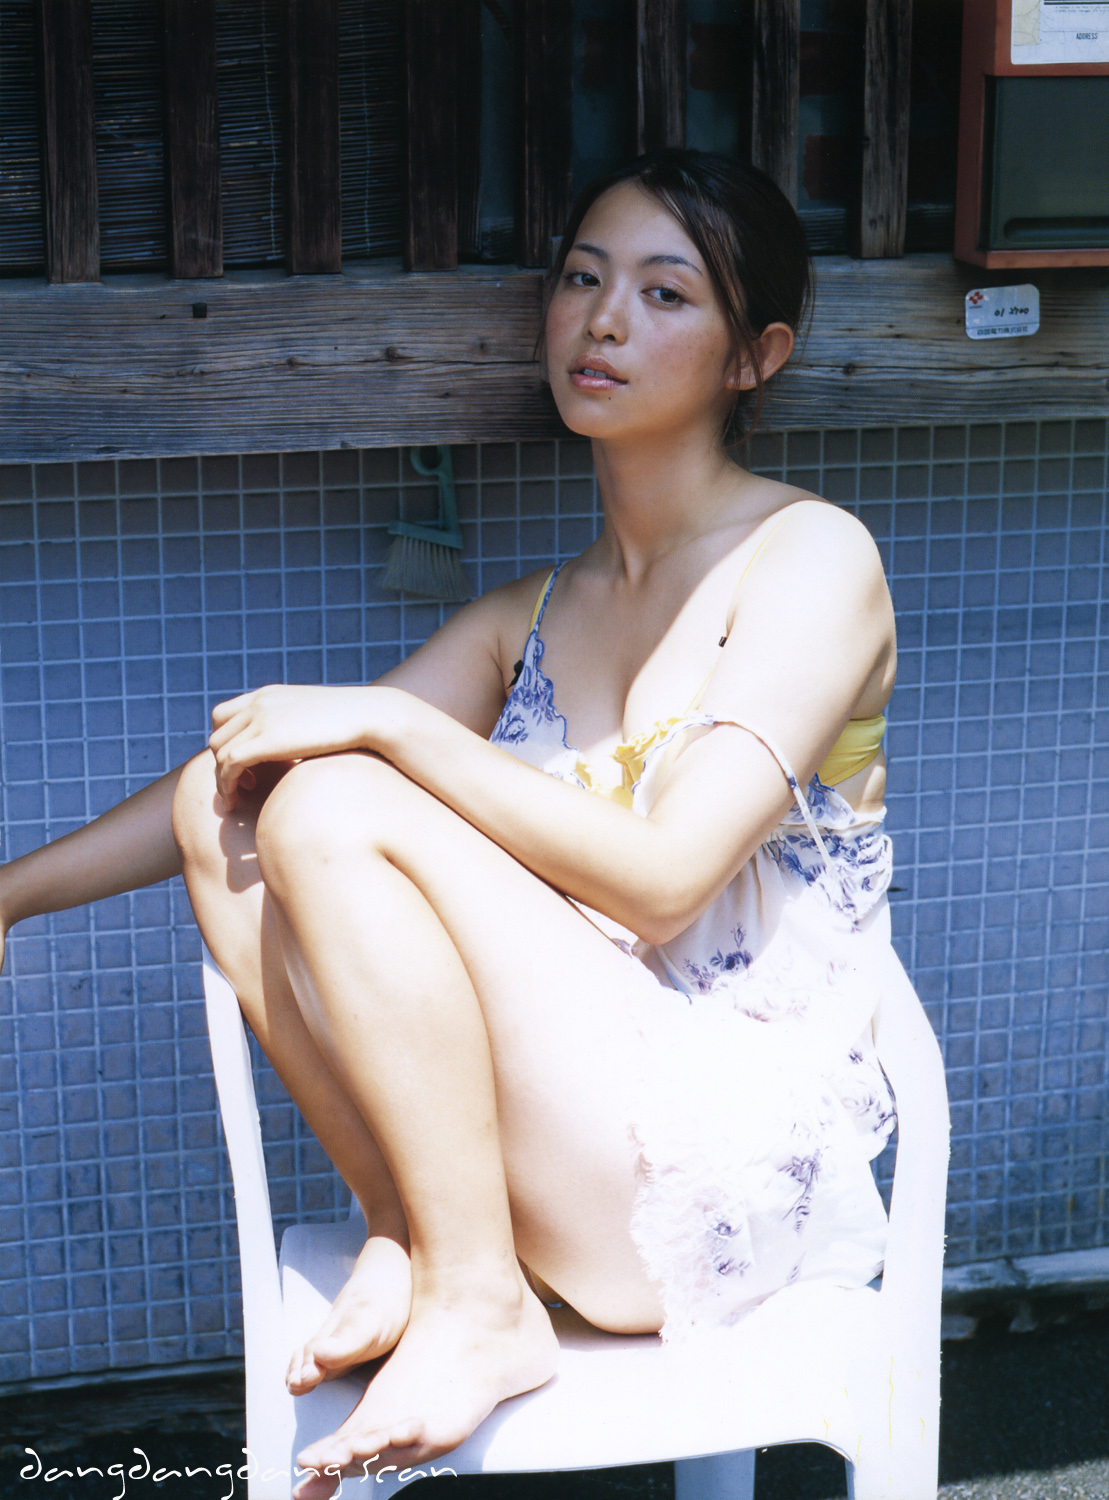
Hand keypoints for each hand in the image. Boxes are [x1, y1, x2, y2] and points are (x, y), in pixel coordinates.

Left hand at [209, 684, 389, 808]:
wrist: (371, 716)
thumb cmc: (354, 723)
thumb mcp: (318, 718)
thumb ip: (299, 726)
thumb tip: (302, 745)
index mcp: (270, 695)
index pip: (224, 714)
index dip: (226, 741)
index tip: (242, 764)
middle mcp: (260, 702)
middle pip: (217, 734)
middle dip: (220, 762)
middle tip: (239, 784)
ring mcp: (261, 718)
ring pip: (219, 750)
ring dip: (221, 777)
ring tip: (236, 797)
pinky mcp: (266, 738)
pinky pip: (229, 763)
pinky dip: (226, 783)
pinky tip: (238, 799)